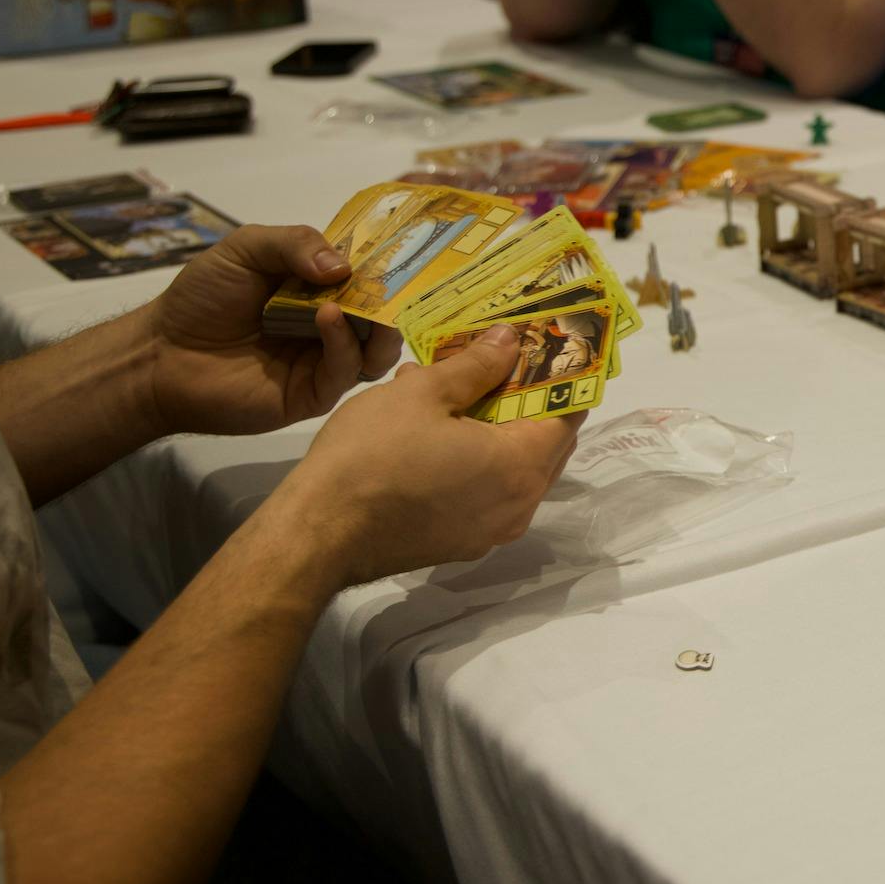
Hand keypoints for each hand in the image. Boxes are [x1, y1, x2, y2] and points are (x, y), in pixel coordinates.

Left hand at [143, 225, 401, 438]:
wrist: (162, 354)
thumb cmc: (202, 298)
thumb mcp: (246, 249)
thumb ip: (294, 243)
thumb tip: (345, 267)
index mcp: (319, 292)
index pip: (367, 281)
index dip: (388, 269)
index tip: (406, 253)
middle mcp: (329, 327)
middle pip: (382, 319)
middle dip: (394, 302)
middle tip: (397, 284)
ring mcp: (323, 362)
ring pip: (375, 351)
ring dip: (381, 328)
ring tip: (367, 307)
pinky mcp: (312, 394)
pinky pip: (344, 372)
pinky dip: (344, 344)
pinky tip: (328, 317)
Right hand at [275, 326, 585, 587]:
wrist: (317, 534)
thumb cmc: (372, 455)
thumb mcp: (423, 394)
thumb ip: (477, 365)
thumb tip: (510, 339)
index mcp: (521, 466)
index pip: (567, 415)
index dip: (560, 377)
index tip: (545, 348)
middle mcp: (519, 506)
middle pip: (545, 443)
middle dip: (527, 400)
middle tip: (500, 361)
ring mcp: (491, 532)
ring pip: (513, 468)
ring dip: (493, 427)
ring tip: (452, 388)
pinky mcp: (462, 543)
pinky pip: (487, 492)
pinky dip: (475, 459)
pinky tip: (434, 429)